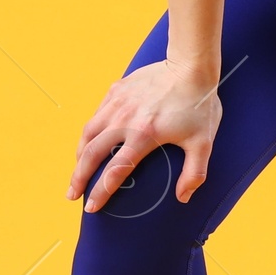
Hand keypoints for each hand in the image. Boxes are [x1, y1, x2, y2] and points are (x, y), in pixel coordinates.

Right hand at [67, 58, 222, 213]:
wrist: (191, 66)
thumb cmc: (199, 105)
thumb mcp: (203, 142)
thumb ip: (194, 173)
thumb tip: (183, 198)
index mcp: (143, 135)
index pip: (114, 171)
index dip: (100, 192)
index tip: (91, 207)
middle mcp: (124, 120)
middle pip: (91, 154)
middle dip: (78, 178)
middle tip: (72, 195)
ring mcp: (117, 103)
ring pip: (88, 132)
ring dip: (79, 155)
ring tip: (77, 171)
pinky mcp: (116, 89)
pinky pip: (97, 114)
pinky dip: (90, 131)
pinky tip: (90, 141)